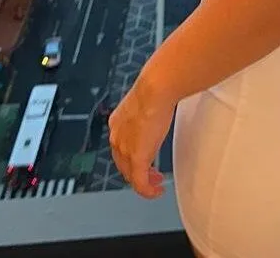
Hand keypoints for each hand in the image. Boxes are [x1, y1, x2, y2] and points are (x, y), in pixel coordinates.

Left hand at [108, 69, 174, 198]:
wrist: (156, 89)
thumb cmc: (156, 88)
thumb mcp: (148, 101)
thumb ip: (150, 108)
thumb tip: (163, 102)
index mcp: (117, 123)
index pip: (120, 147)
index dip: (131, 156)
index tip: (145, 157)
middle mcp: (117, 138)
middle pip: (123, 164)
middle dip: (137, 171)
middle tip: (152, 175)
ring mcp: (125, 150)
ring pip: (130, 175)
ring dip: (144, 181)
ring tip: (156, 183)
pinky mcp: (137, 158)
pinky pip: (140, 184)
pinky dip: (147, 191)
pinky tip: (157, 191)